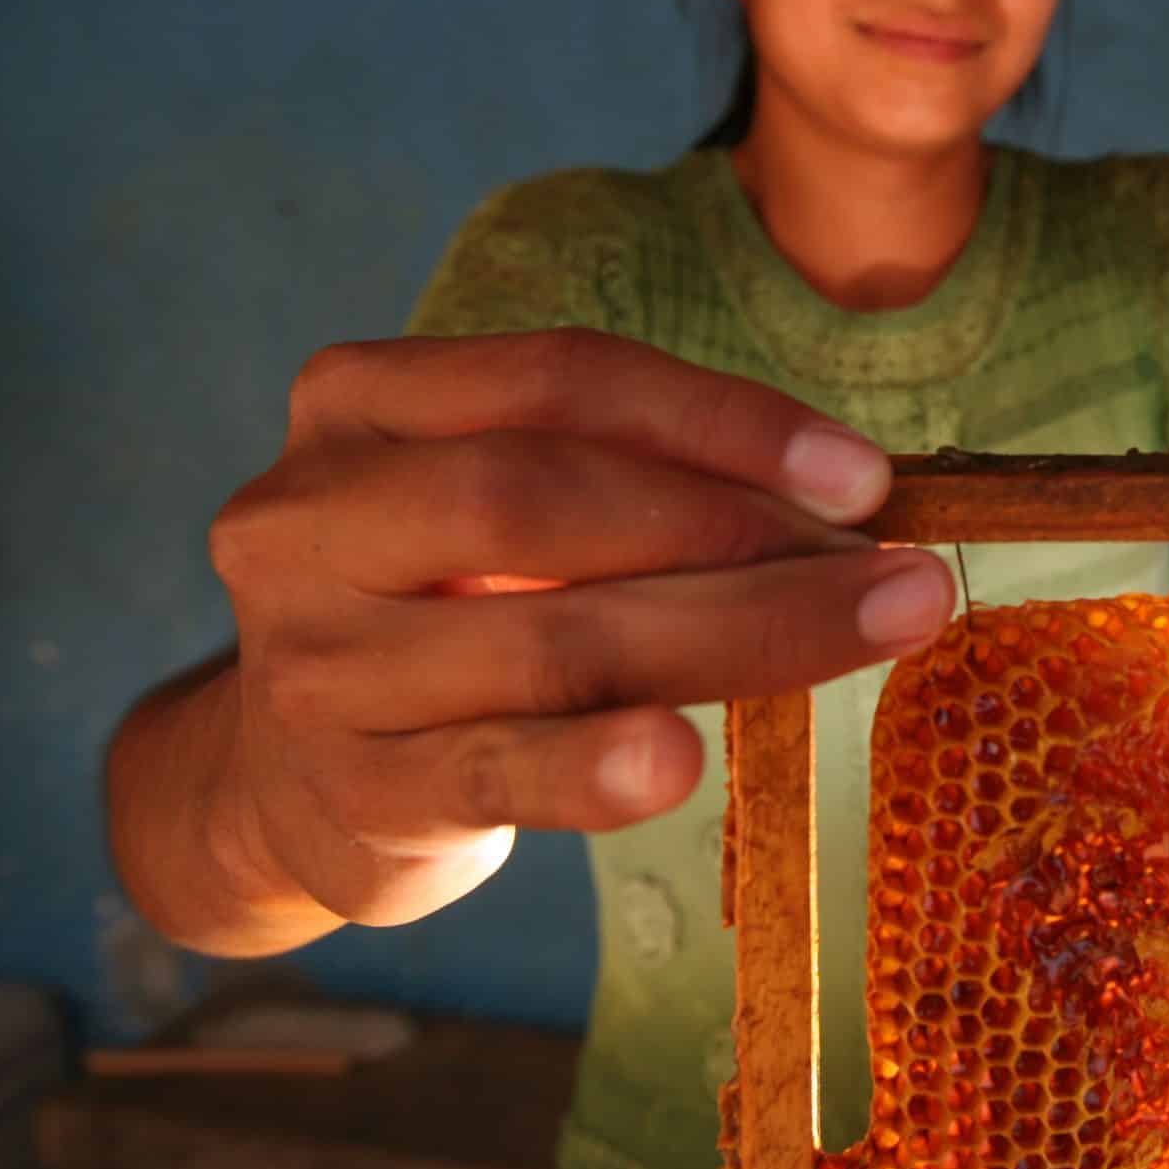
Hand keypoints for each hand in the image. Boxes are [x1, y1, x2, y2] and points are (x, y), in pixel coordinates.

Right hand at [204, 329, 955, 928]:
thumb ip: (631, 480)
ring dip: (734, 633)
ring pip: (546, 638)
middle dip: (738, 526)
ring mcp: (318, 662)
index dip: (721, 417)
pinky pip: (495, 771)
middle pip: (544, 497)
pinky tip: (681, 760)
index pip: (557, 376)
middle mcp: (308, 518)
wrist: (278, 779)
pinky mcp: (351, 792)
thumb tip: (849, 496)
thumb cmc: (443, 610)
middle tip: (890, 566)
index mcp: (357, 405)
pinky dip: (594, 766)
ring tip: (871, 630)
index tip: (860, 473)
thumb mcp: (501, 510)